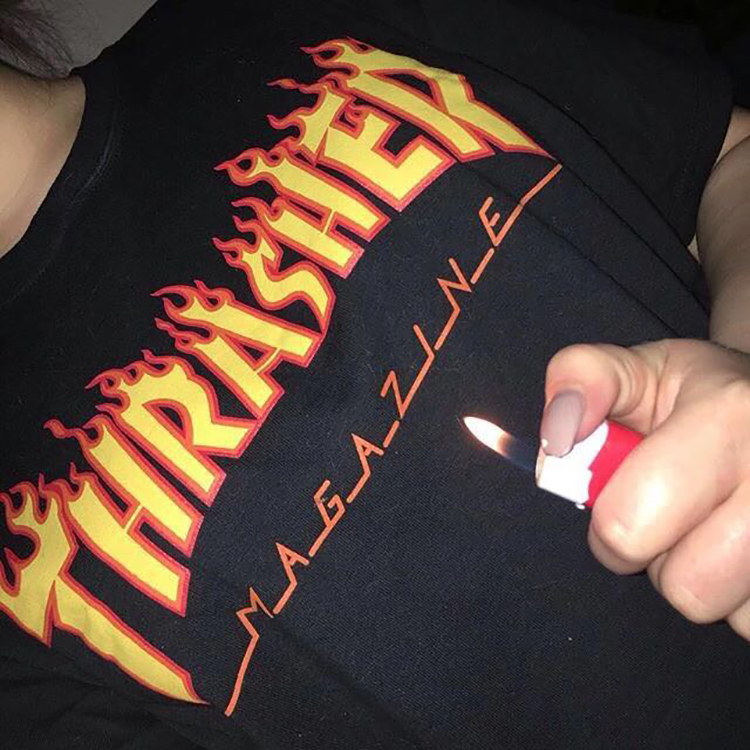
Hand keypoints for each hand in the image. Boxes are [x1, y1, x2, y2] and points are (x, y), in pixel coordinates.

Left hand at [542, 338, 749, 639]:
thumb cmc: (694, 396)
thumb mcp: (635, 370)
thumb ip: (582, 379)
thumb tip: (556, 436)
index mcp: (728, 417)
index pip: (629, 525)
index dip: (608, 526)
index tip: (619, 500)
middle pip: (687, 588)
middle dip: (657, 559)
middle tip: (669, 517)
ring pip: (727, 613)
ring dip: (702, 579)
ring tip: (709, 526)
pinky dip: (738, 597)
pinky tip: (739, 548)